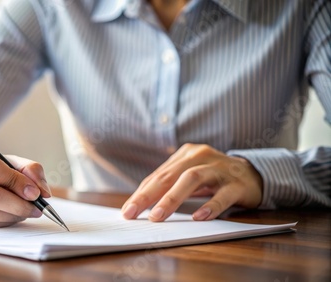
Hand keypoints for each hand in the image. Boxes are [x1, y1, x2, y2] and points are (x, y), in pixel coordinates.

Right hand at [0, 144, 50, 226]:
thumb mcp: (7, 161)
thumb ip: (29, 169)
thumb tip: (43, 191)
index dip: (16, 182)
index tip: (35, 193)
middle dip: (18, 204)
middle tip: (36, 208)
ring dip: (12, 215)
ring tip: (26, 212)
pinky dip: (3, 222)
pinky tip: (11, 215)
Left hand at [121, 143, 262, 220]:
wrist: (255, 174)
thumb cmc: (215, 178)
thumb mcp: (191, 177)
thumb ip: (170, 185)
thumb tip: (141, 204)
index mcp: (186, 155)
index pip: (159, 175)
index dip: (141, 193)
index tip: (127, 210)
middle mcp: (201, 157)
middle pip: (170, 175)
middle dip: (148, 195)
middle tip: (132, 213)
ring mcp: (220, 169)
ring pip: (192, 179)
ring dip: (172, 198)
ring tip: (158, 215)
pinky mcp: (238, 184)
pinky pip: (223, 195)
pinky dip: (210, 206)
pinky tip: (198, 217)